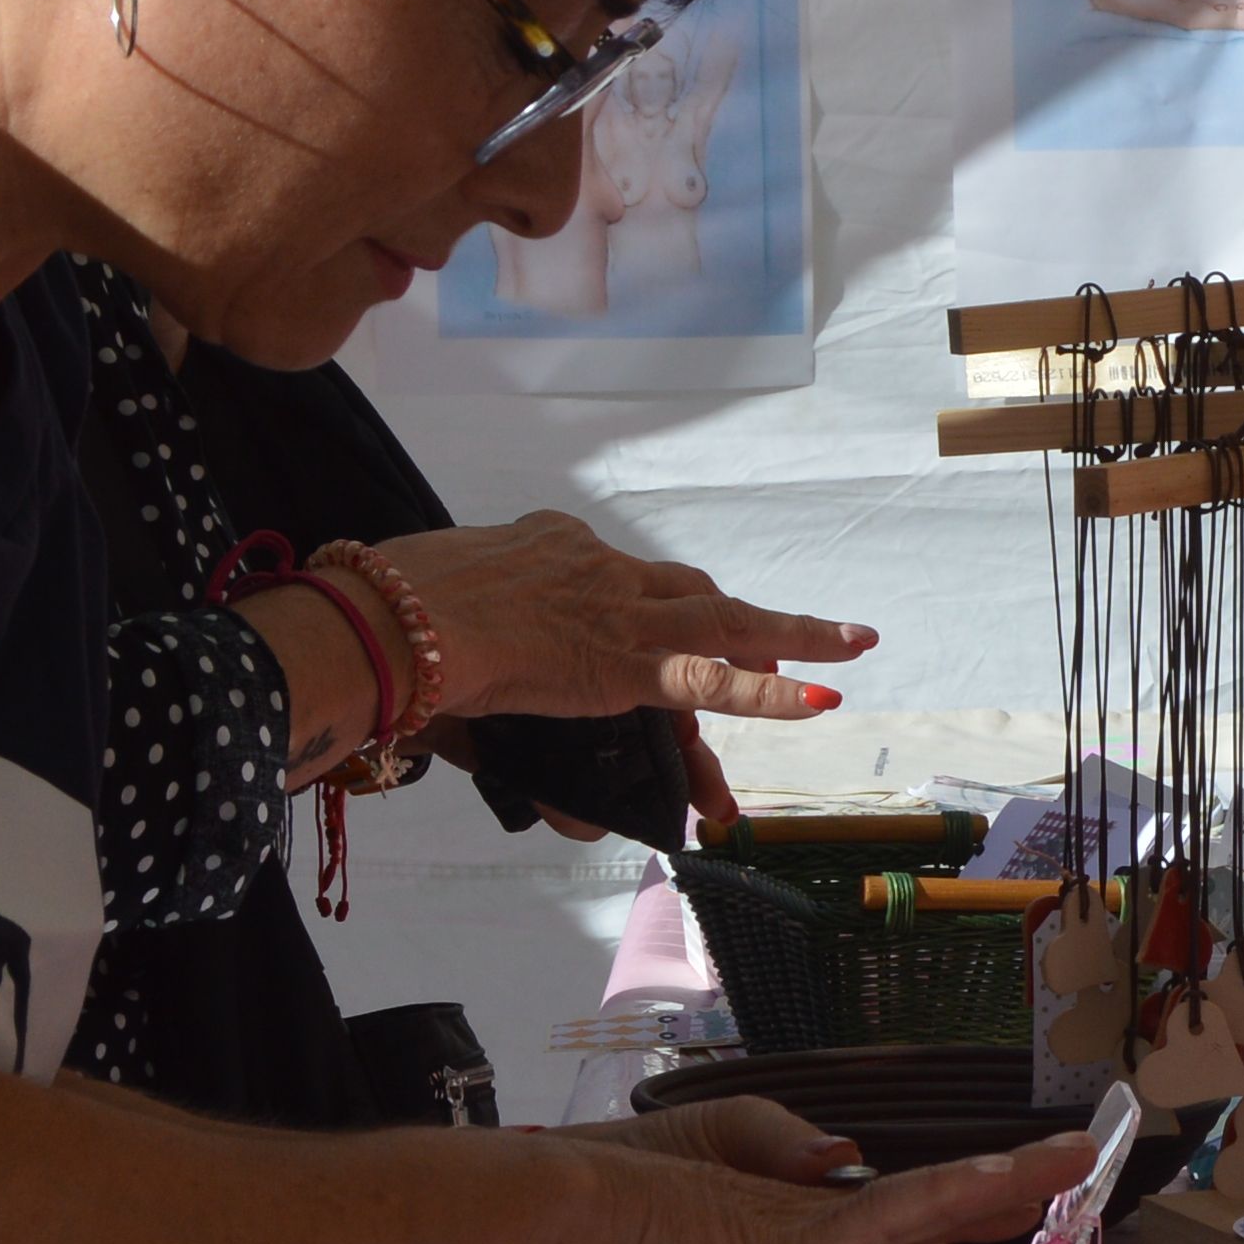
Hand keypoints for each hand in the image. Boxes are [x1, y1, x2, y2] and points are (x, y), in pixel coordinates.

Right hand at [368, 514, 869, 729]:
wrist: (397, 616)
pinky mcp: (627, 664)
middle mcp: (599, 570)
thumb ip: (459, 619)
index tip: (656, 620)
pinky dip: (770, 693)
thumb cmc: (391, 609)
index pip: (619, 574)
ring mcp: (621, 615)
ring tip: (851, 643)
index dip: (650, 603)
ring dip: (794, 635)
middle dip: (735, 619)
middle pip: (685, 593)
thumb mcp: (433, 594)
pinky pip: (714, 681)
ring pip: (725, 622)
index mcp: (553, 545)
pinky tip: (821, 698)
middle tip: (778, 640)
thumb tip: (441, 665)